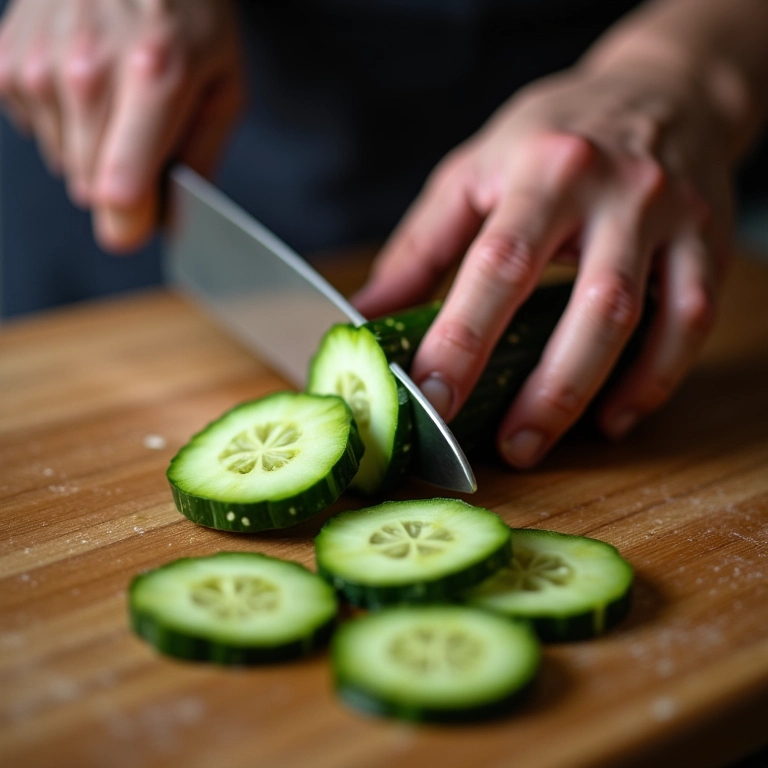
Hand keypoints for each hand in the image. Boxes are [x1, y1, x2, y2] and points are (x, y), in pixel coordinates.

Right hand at [0, 0, 242, 251]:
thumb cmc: (186, 14)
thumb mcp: (223, 87)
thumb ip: (200, 159)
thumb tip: (170, 219)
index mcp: (153, 79)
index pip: (119, 192)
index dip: (133, 223)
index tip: (142, 220)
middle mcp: (86, 74)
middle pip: (90, 190)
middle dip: (122, 183)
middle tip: (145, 136)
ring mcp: (39, 66)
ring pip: (65, 165)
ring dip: (94, 147)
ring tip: (117, 96)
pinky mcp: (7, 63)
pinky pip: (39, 132)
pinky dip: (64, 120)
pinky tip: (83, 81)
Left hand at [354, 63, 731, 467]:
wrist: (664, 89)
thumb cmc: (552, 135)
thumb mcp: (473, 172)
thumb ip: (419, 249)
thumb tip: (366, 316)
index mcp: (544, 170)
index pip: (499, 264)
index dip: (465, 338)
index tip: (433, 396)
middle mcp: (616, 191)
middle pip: (587, 305)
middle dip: (546, 390)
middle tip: (505, 448)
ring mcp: (671, 218)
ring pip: (643, 321)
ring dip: (592, 394)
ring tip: (541, 443)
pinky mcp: (707, 243)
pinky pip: (690, 322)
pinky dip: (654, 380)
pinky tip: (613, 416)